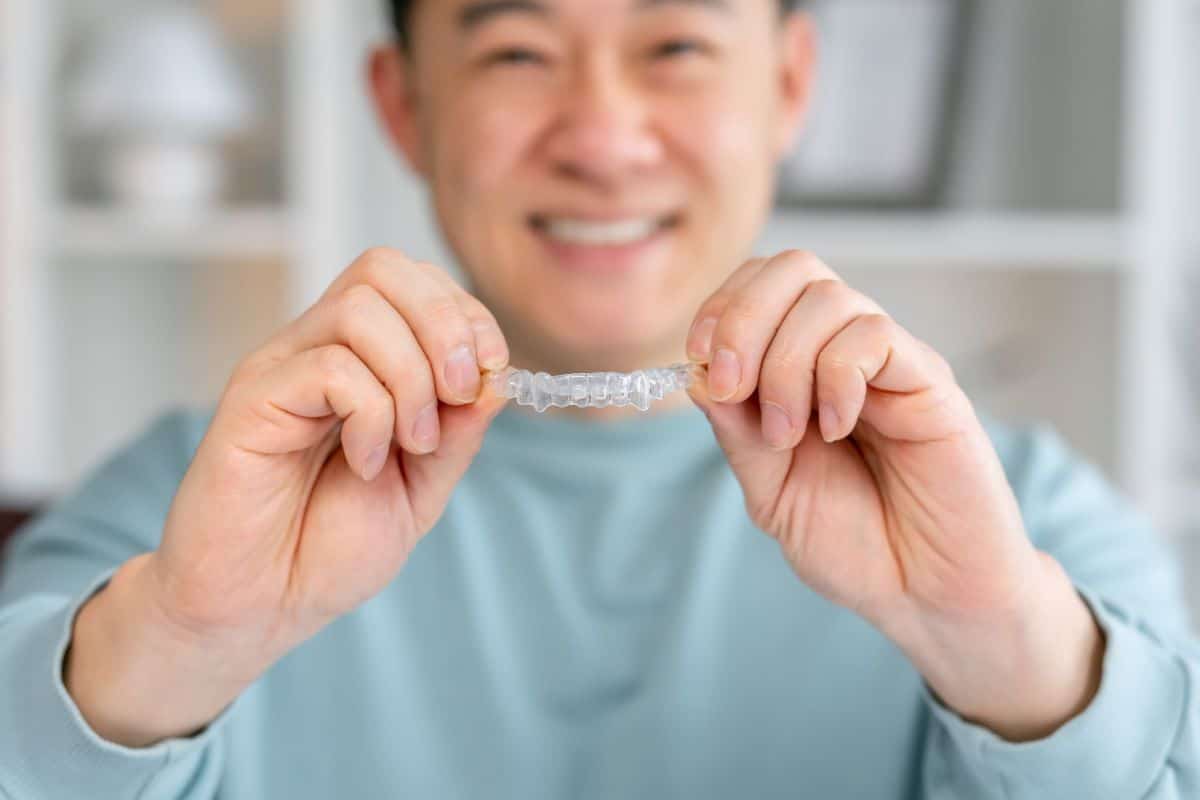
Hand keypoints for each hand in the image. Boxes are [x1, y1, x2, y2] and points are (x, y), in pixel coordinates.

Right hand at [66, 249, 509, 745]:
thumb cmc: (328, 547)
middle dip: (446, 324)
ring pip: (360, 309)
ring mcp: (280, 369)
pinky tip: (363, 463)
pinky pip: (328, 367)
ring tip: (410, 443)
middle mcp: (316, 349)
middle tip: (458, 399)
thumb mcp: (422, 487)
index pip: (415, 281)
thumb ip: (459, 431)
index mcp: (360, 360)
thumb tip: (495, 374)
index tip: (489, 377)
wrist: (260, 607)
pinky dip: (370, 414)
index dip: (466, 314)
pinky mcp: (251, 400)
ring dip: (411, 377)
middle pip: (383, 268)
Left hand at [685, 250, 1102, 740]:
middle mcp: (846, 352)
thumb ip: (735, 431)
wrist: (925, 595)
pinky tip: (836, 428)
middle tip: (734, 386)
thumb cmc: (856, 545)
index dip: (720, 309)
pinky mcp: (930, 381)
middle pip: (794, 267)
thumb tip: (698, 371)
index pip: (760, 287)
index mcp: (802, 368)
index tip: (698, 360)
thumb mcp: (769, 490)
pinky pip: (875, 336)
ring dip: (785, 364)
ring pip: (829, 298)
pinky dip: (836, 377)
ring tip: (789, 433)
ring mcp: (890, 363)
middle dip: (743, 317)